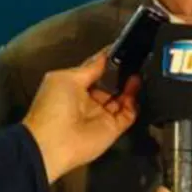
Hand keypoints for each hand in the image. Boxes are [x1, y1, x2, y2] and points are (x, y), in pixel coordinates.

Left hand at [22, 49, 139, 181]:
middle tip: (134, 60)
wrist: (53, 143)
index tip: (121, 48)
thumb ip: (90, 68)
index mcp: (75, 88)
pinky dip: (134, 102)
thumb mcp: (67, 78)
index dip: (107, 61)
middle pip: (110, 86)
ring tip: (137, 71)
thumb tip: (105, 56)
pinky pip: (128, 114)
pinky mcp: (113, 128)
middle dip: (121, 74)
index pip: (95, 72)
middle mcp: (89, 101)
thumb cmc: (54, 105)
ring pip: (121, 99)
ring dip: (129, 86)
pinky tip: (136, 86)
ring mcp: (102, 115)